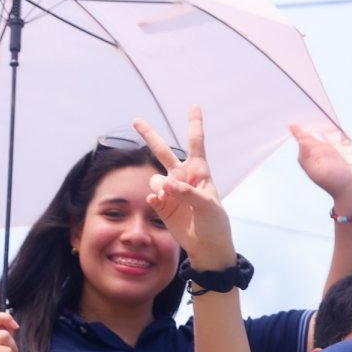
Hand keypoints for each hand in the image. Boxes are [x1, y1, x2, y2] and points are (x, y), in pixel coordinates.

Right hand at [136, 106, 234, 269]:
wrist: (207, 246)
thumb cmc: (214, 223)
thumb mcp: (207, 205)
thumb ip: (187, 192)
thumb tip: (165, 185)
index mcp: (199, 172)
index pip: (196, 143)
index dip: (194, 124)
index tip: (194, 106)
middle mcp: (182, 178)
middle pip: (163, 151)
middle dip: (149, 135)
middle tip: (136, 120)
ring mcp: (170, 191)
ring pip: (155, 179)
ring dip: (159, 186)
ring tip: (167, 196)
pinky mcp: (162, 205)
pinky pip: (151, 195)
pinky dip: (154, 198)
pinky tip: (159, 202)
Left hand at [292, 122, 351, 205]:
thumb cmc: (334, 181)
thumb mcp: (316, 169)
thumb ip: (307, 154)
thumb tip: (300, 139)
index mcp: (313, 157)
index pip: (303, 140)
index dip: (298, 132)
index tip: (293, 123)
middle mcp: (323, 153)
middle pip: (315, 135)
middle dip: (311, 125)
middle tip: (308, 112)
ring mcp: (336, 151)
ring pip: (329, 134)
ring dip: (326, 126)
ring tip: (322, 115)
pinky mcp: (349, 150)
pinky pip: (344, 137)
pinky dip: (342, 131)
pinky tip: (340, 128)